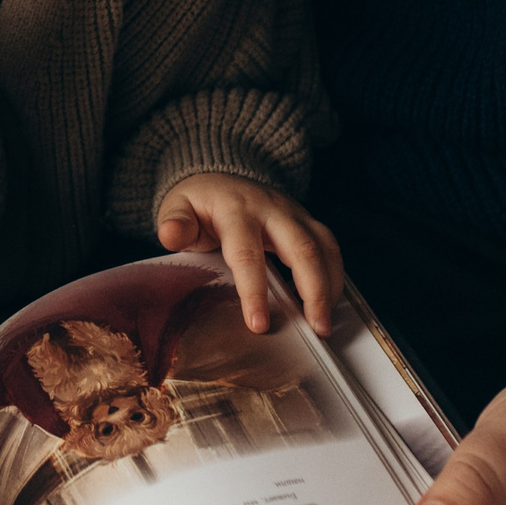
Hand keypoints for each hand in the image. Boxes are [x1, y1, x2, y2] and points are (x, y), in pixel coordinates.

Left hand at [156, 171, 342, 334]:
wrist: (221, 175)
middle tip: (315, 329)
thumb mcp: (178, 208)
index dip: (254, 291)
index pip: (247, 254)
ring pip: (324, 247)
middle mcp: (272, 210)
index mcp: (236, 210)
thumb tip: (170, 235)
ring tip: (324, 323)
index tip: (259, 324)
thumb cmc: (200, 202)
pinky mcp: (307, 221)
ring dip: (329, 287)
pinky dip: (334, 276)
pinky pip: (330, 247)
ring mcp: (294, 214)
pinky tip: (328, 304)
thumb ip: (175, 224)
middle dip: (313, 291)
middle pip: (302, 249)